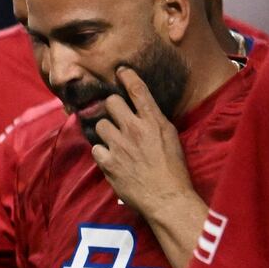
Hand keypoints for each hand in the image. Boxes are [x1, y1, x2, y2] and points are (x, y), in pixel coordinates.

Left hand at [86, 67, 192, 221]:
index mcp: (153, 121)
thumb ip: (154, 121)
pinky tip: (110, 158)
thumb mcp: (170, 137)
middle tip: (116, 116)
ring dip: (105, 131)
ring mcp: (119, 145)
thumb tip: (143, 110)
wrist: (166, 196)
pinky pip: (95, 148)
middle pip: (111, 103)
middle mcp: (134, 129)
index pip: (138, 90)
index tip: (120, 71)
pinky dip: (101, 152)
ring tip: (115, 141)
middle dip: (111, 107)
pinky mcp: (108, 162)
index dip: (127, 76)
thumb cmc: (173, 168)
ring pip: (100, 125)